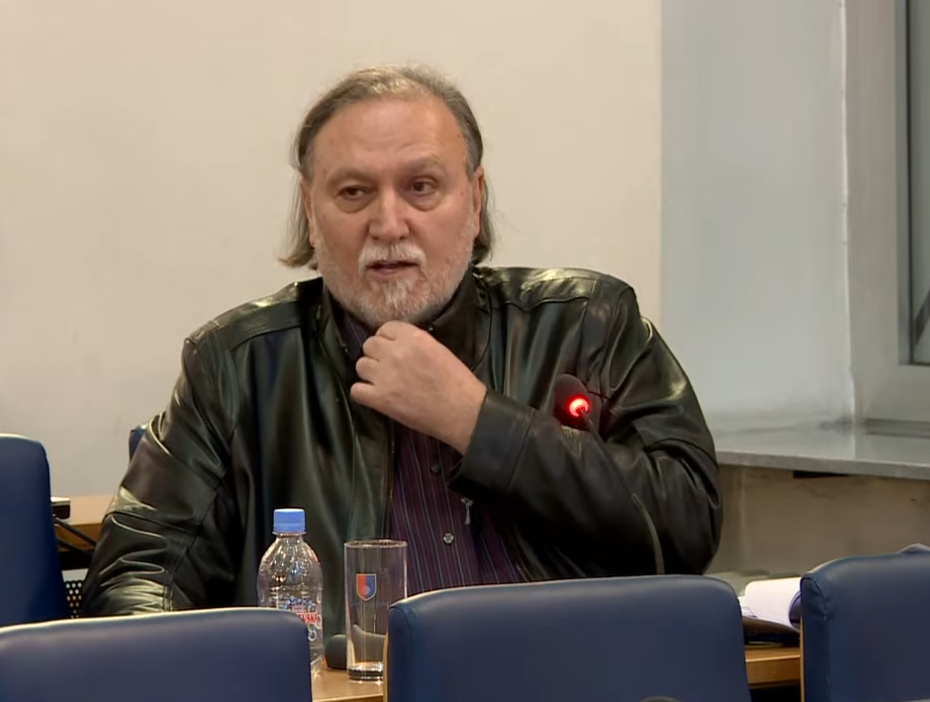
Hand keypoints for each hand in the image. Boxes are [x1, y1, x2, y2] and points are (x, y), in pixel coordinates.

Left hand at [350, 321, 486, 452]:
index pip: (385, 328)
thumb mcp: (439, 350)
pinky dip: (363, 393)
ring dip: (369, 373)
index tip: (392, 349)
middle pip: (369, 345)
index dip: (387, 339)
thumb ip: (416, 343)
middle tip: (387, 366)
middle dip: (376, 354)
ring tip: (382, 382)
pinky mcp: (380, 399)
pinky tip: (375, 396)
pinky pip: (356, 390)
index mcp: (414, 338)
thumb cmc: (458, 383)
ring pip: (360, 365)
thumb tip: (398, 345)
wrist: (463, 412)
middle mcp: (396, 353)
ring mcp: (385, 376)